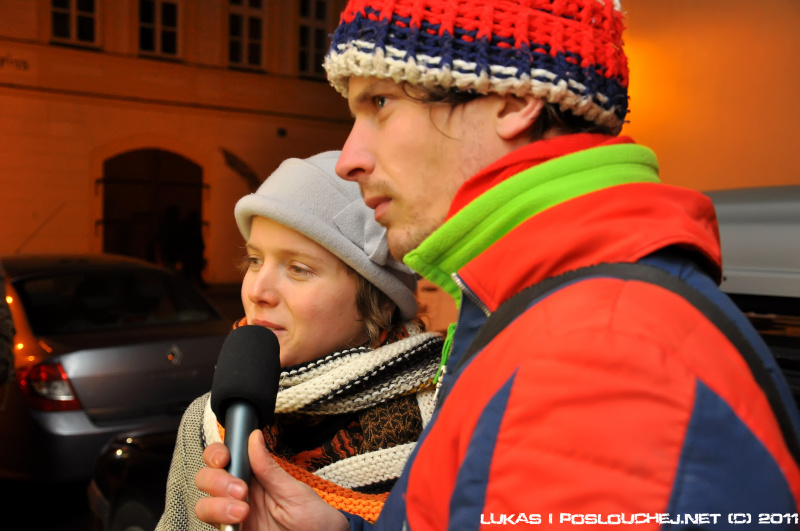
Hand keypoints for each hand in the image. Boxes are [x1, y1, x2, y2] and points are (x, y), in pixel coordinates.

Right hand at [195, 430, 348, 530]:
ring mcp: (233, 518)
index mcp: (254, 477)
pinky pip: (213, 530)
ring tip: (243, 513)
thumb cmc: (314, 520)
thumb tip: (255, 437)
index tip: (224, 458)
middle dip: (217, 481)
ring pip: (203, 506)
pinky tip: (236, 527)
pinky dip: (219, 525)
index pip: (223, 458)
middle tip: (242, 491)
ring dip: (217, 506)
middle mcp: (239, 496)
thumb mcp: (294, 492)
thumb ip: (269, 468)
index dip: (216, 454)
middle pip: (205, 480)